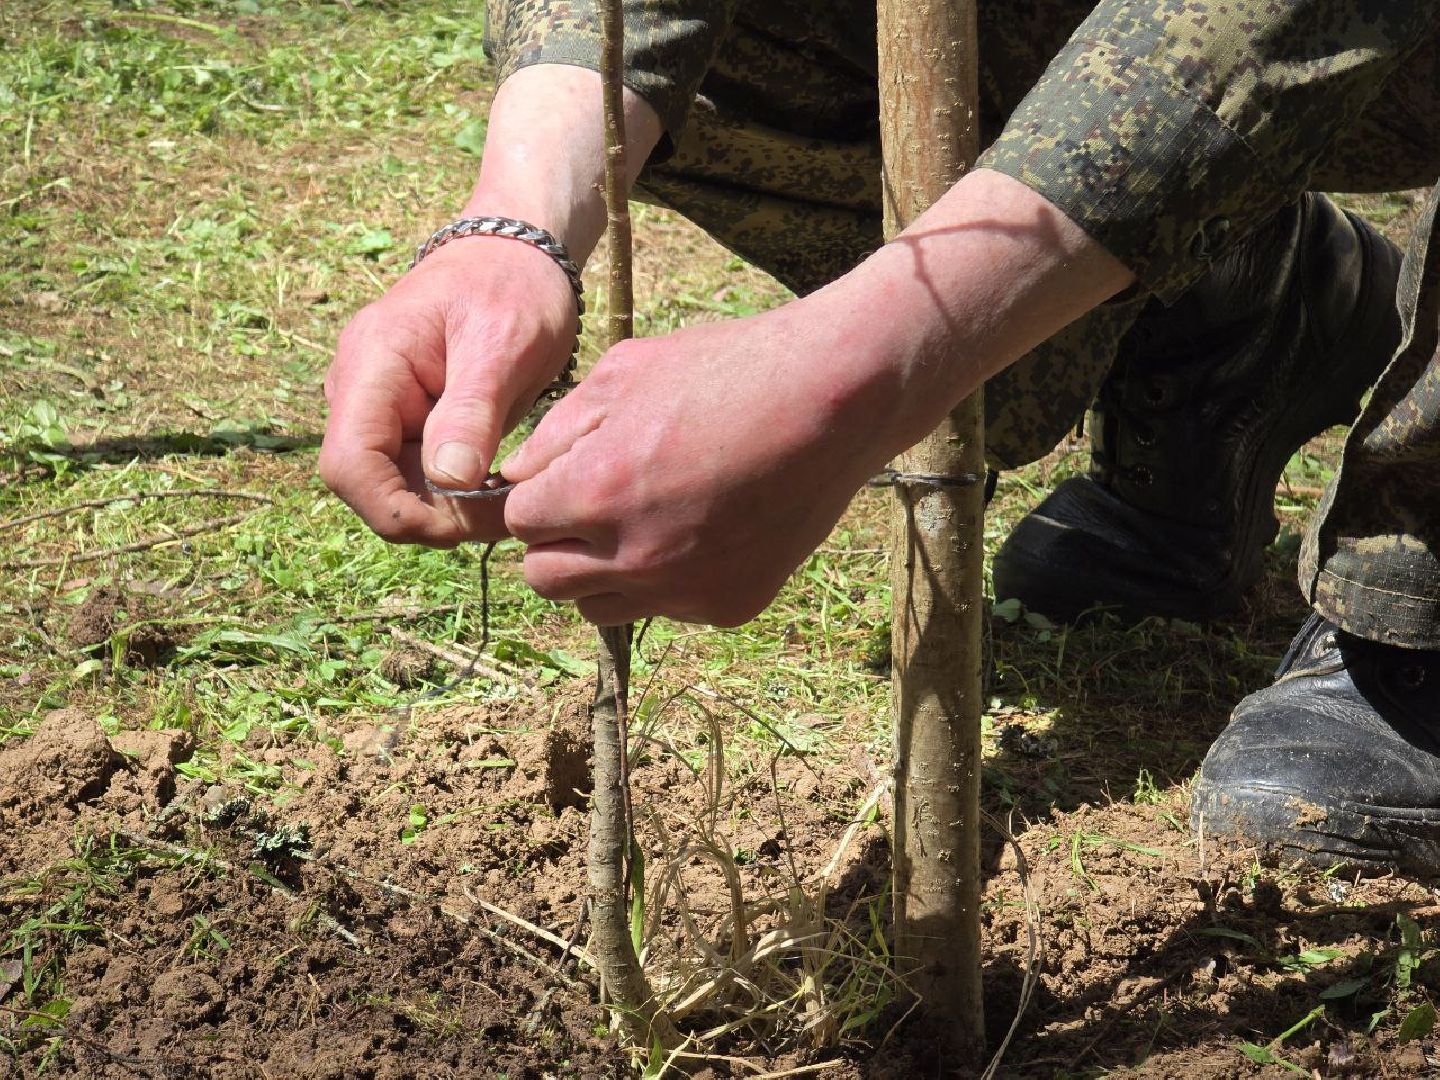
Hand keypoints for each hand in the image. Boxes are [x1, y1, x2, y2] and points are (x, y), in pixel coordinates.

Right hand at [318, 237, 577, 545]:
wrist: (519, 252)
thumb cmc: (513, 286)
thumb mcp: (504, 343)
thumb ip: (471, 412)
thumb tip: (448, 482)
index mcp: (371, 364)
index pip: (348, 465)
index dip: (396, 511)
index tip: (462, 525)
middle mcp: (360, 389)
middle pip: (367, 485)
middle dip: (429, 516)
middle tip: (503, 517)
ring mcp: (379, 406)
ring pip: (392, 486)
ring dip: (444, 511)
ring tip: (508, 503)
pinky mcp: (404, 419)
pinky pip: (414, 474)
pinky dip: (452, 495)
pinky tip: (496, 489)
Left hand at [499, 302, 896, 625]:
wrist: (835, 400)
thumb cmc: (727, 369)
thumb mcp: (624, 373)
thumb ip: (555, 434)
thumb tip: (513, 478)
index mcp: (596, 492)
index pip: (519, 523)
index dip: (537, 496)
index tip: (565, 477)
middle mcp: (635, 556)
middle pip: (544, 580)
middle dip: (556, 541)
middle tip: (593, 504)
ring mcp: (685, 590)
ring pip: (599, 607)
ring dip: (602, 571)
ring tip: (644, 519)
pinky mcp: (728, 606)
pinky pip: (666, 608)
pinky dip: (667, 579)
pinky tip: (703, 527)